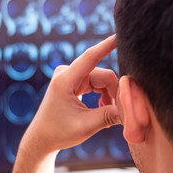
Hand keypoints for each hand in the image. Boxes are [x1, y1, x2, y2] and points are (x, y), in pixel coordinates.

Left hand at [21, 35, 120, 154]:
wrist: (42, 138)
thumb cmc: (59, 132)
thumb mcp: (86, 126)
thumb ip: (109, 116)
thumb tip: (129, 111)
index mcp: (65, 80)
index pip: (91, 56)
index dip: (107, 45)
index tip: (120, 34)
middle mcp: (67, 73)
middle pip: (102, 75)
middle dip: (113, 92)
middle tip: (119, 112)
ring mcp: (70, 77)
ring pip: (101, 79)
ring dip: (108, 95)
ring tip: (109, 114)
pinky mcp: (74, 82)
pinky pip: (95, 83)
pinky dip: (103, 95)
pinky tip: (102, 108)